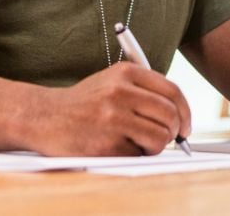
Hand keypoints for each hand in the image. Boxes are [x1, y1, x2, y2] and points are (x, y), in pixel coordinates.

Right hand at [32, 62, 190, 155]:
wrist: (44, 117)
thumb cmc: (85, 102)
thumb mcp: (113, 81)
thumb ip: (145, 90)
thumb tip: (180, 115)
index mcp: (126, 72)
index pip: (172, 91)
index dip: (185, 111)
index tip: (185, 125)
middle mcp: (120, 92)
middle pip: (170, 115)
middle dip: (174, 131)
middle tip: (167, 138)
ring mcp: (113, 118)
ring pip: (160, 137)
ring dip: (155, 146)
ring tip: (140, 143)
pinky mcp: (105, 143)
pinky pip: (138, 154)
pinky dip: (135, 155)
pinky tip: (119, 147)